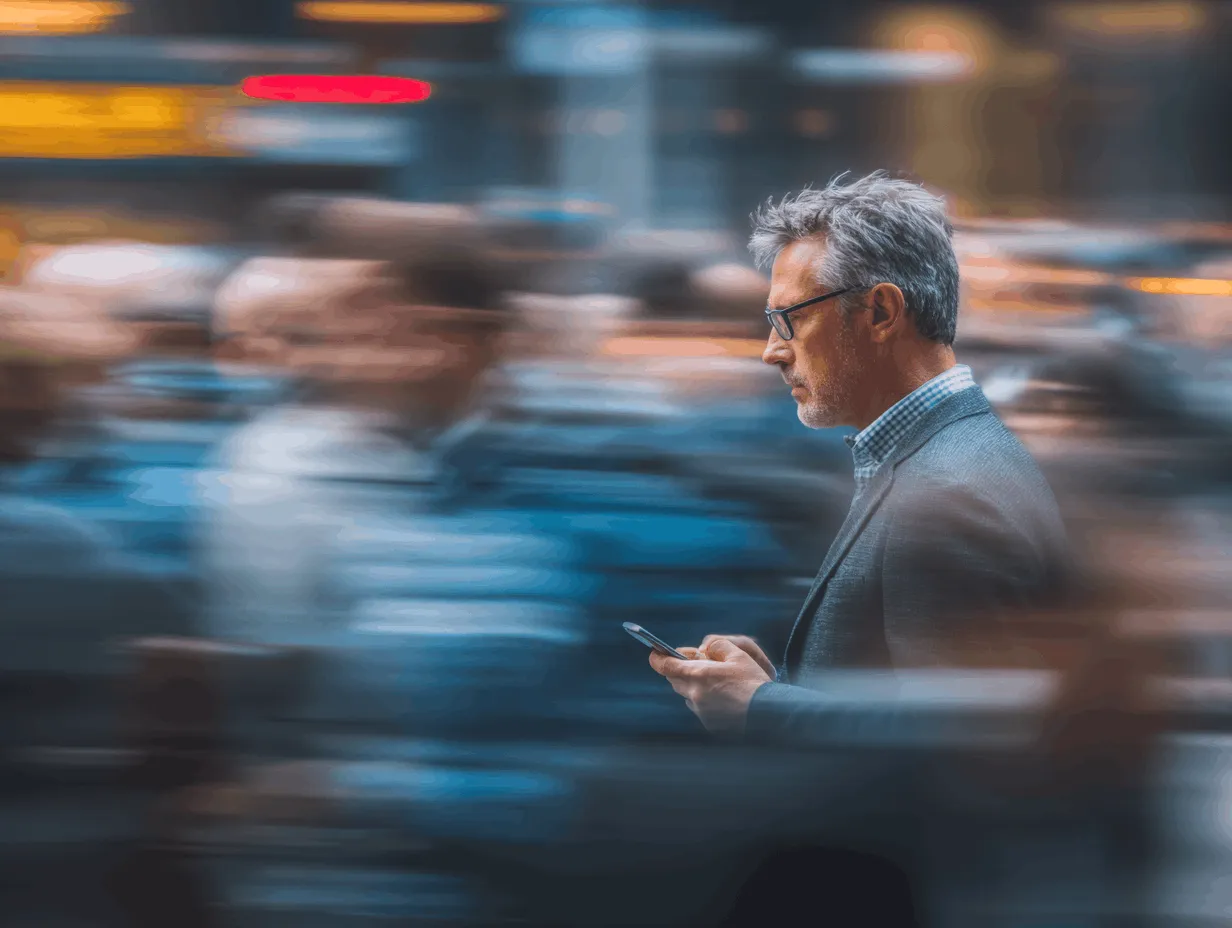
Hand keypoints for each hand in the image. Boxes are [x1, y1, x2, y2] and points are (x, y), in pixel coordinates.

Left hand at [649, 638, 770, 734]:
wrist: (770, 714)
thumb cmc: (754, 684)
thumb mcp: (739, 655)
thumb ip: (718, 645)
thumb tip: (705, 648)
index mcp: (698, 675)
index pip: (666, 666)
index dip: (658, 658)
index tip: (655, 652)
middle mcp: (695, 695)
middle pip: (675, 680)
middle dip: (680, 670)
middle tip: (695, 663)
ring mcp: (701, 711)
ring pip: (688, 695)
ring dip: (694, 686)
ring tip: (715, 681)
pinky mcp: (709, 724)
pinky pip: (700, 708)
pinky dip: (705, 700)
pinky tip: (725, 697)